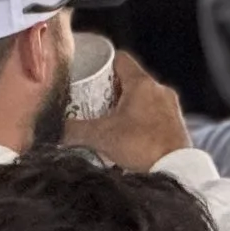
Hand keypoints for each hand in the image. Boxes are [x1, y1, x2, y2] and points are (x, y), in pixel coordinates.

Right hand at [62, 50, 189, 172]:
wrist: (174, 170)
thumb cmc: (140, 146)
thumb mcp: (101, 136)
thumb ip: (73, 131)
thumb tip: (53, 129)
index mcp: (142, 84)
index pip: (120, 59)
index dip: (102, 63)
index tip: (89, 73)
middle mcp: (159, 90)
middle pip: (131, 79)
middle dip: (110, 89)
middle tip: (92, 101)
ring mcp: (171, 106)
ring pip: (143, 97)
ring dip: (126, 105)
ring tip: (108, 120)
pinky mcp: (176, 124)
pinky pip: (154, 113)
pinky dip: (140, 118)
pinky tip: (128, 135)